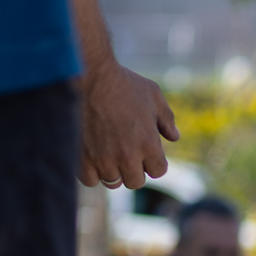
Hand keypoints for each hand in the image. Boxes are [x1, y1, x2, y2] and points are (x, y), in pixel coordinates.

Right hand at [79, 59, 179, 188]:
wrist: (87, 73)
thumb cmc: (122, 82)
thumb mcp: (152, 95)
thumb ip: (166, 119)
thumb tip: (174, 137)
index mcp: (149, 144)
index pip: (158, 171)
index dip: (152, 162)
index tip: (144, 150)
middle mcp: (128, 157)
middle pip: (135, 181)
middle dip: (133, 169)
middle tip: (124, 151)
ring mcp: (104, 159)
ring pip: (112, 182)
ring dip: (112, 170)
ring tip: (106, 152)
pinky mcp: (82, 158)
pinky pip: (91, 180)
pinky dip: (92, 172)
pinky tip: (91, 157)